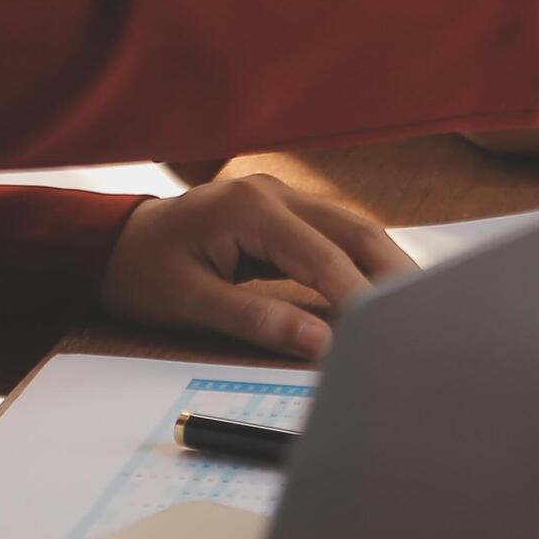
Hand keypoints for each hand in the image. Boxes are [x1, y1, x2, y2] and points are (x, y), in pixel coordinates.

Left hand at [99, 175, 413, 358]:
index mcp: (250, 207)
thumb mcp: (192, 302)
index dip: (358, 298)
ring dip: (386, 267)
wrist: (112, 244)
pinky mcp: (286, 214)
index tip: (384, 335)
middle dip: (393, 274)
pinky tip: (383, 293)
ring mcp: (283, 198)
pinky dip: (364, 264)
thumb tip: (320, 346)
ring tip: (417, 308)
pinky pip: (338, 237)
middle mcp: (274, 192)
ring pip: (354, 229)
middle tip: (427, 317)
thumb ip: (258, 320)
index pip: (322, 256)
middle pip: (355, 230)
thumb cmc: (144, 272)